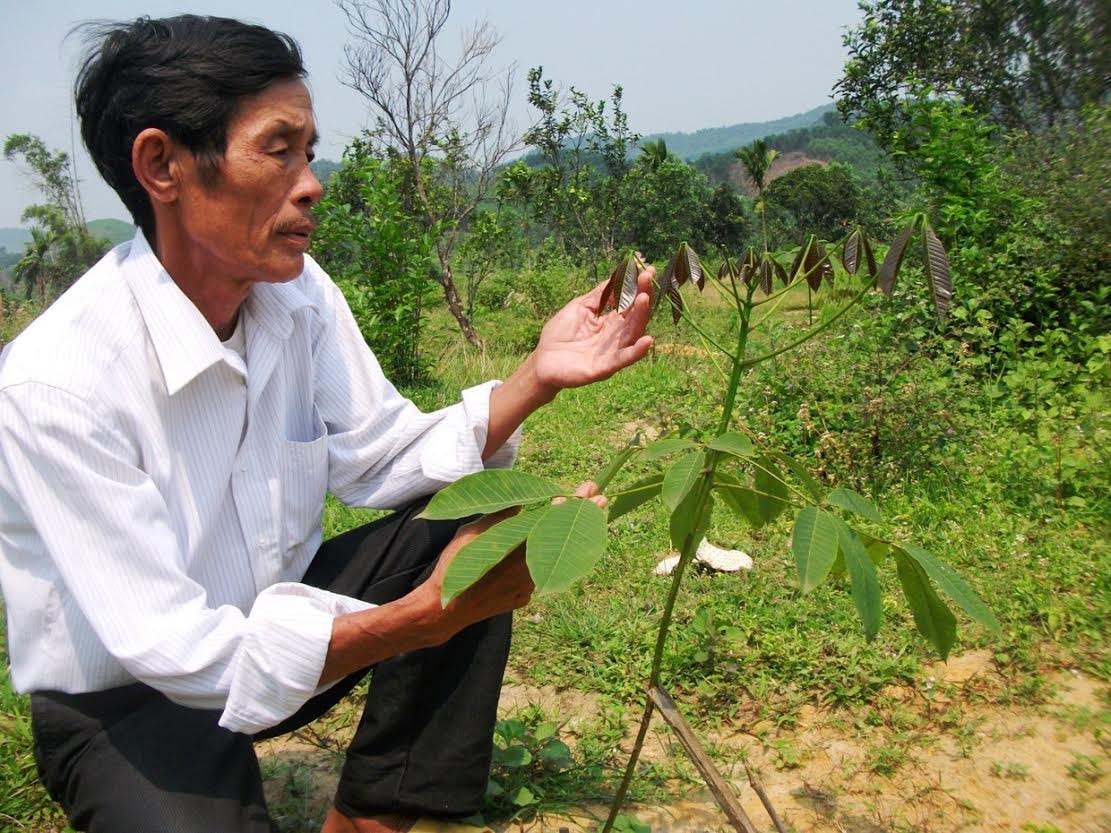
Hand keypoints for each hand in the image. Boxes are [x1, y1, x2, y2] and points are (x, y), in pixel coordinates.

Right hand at [427, 482, 607, 636]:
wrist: (446, 609)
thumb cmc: (456, 566)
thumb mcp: (475, 532)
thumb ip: (502, 518)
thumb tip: (522, 506)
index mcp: (520, 550)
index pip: (553, 523)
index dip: (571, 507)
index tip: (587, 492)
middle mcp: (531, 570)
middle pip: (560, 539)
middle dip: (580, 516)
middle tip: (601, 498)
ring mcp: (529, 587)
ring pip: (551, 558)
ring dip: (562, 538)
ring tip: (570, 519)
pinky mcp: (523, 598)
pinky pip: (538, 574)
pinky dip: (542, 559)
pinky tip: (543, 547)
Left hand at [530, 267, 654, 391]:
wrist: (542, 361)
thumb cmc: (559, 334)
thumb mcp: (579, 308)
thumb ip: (599, 295)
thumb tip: (617, 277)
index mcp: (610, 322)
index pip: (629, 303)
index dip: (638, 288)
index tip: (647, 270)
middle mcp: (616, 336)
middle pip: (635, 316)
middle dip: (643, 296)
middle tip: (647, 278)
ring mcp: (612, 352)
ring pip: (633, 334)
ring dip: (641, 316)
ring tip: (645, 298)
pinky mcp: (605, 368)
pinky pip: (624, 359)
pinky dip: (637, 351)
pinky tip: (647, 340)